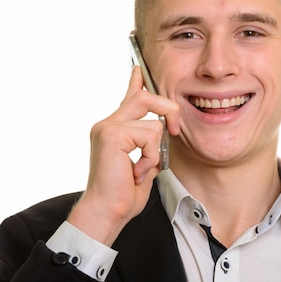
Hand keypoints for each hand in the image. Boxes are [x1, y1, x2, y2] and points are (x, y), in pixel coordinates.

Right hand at [67, 66, 179, 245]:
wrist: (106, 212)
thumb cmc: (123, 194)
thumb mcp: (143, 164)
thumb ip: (149, 145)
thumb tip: (162, 131)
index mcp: (114, 129)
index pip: (128, 98)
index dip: (136, 82)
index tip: (138, 69)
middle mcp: (107, 124)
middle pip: (146, 97)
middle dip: (168, 111)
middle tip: (174, 130)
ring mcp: (108, 127)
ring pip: (154, 124)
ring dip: (155, 152)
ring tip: (140, 170)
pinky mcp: (112, 134)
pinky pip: (150, 137)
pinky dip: (151, 157)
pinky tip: (136, 172)